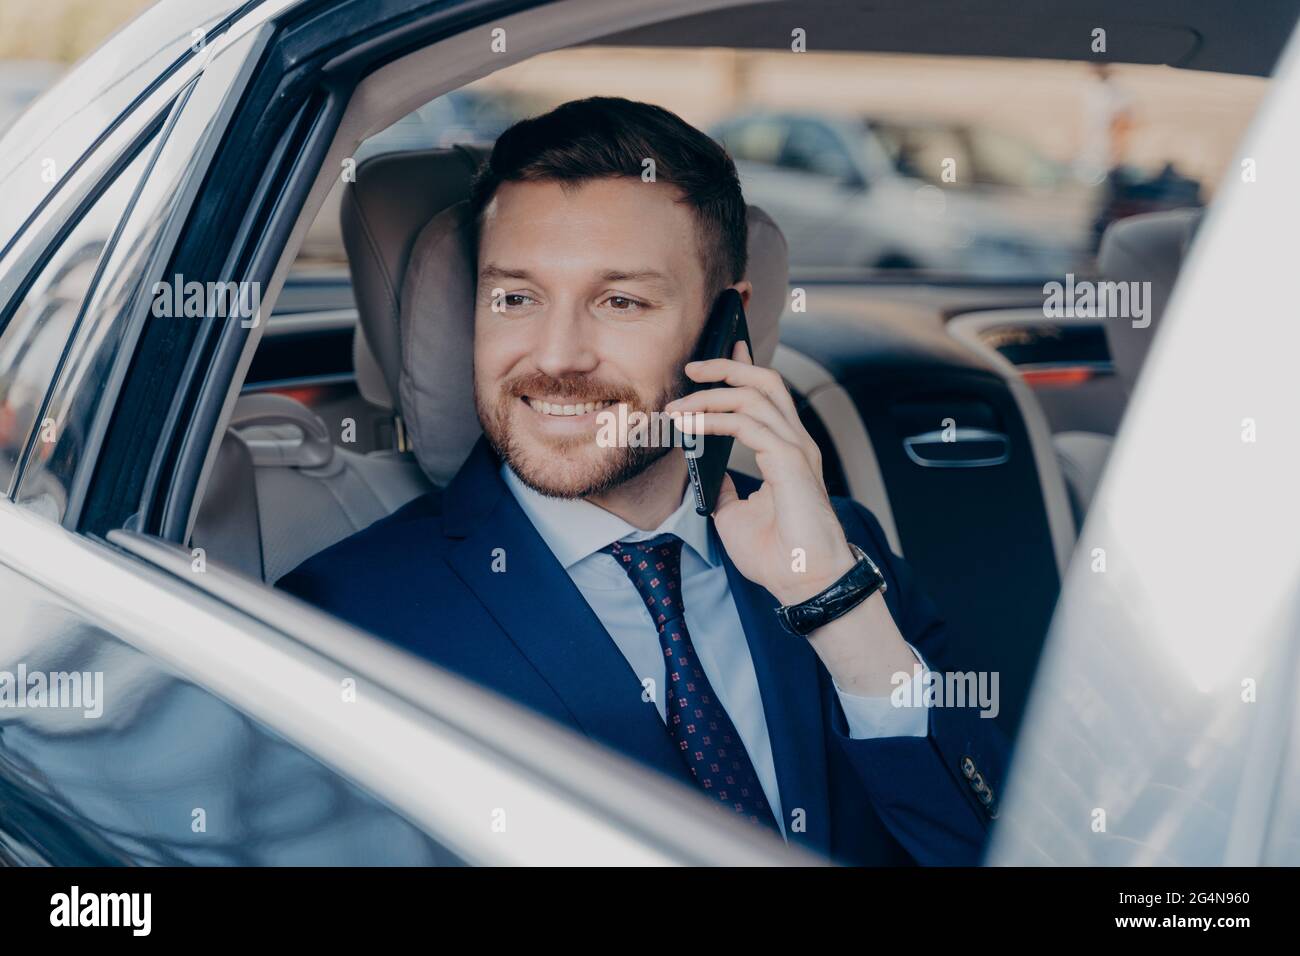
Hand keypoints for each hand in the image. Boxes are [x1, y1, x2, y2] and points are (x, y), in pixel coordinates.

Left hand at [664, 341, 854, 605]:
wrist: (803, 581)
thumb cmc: (778, 554)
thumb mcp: (735, 514)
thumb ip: (723, 487)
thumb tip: (704, 472)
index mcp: (787, 450)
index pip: (766, 395)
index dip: (740, 370)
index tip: (710, 362)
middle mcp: (795, 442)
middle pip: (765, 382)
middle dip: (727, 366)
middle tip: (692, 367)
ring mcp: (795, 449)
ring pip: (753, 396)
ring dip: (709, 397)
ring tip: (677, 409)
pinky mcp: (789, 461)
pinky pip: (747, 424)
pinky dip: (714, 420)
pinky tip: (690, 427)